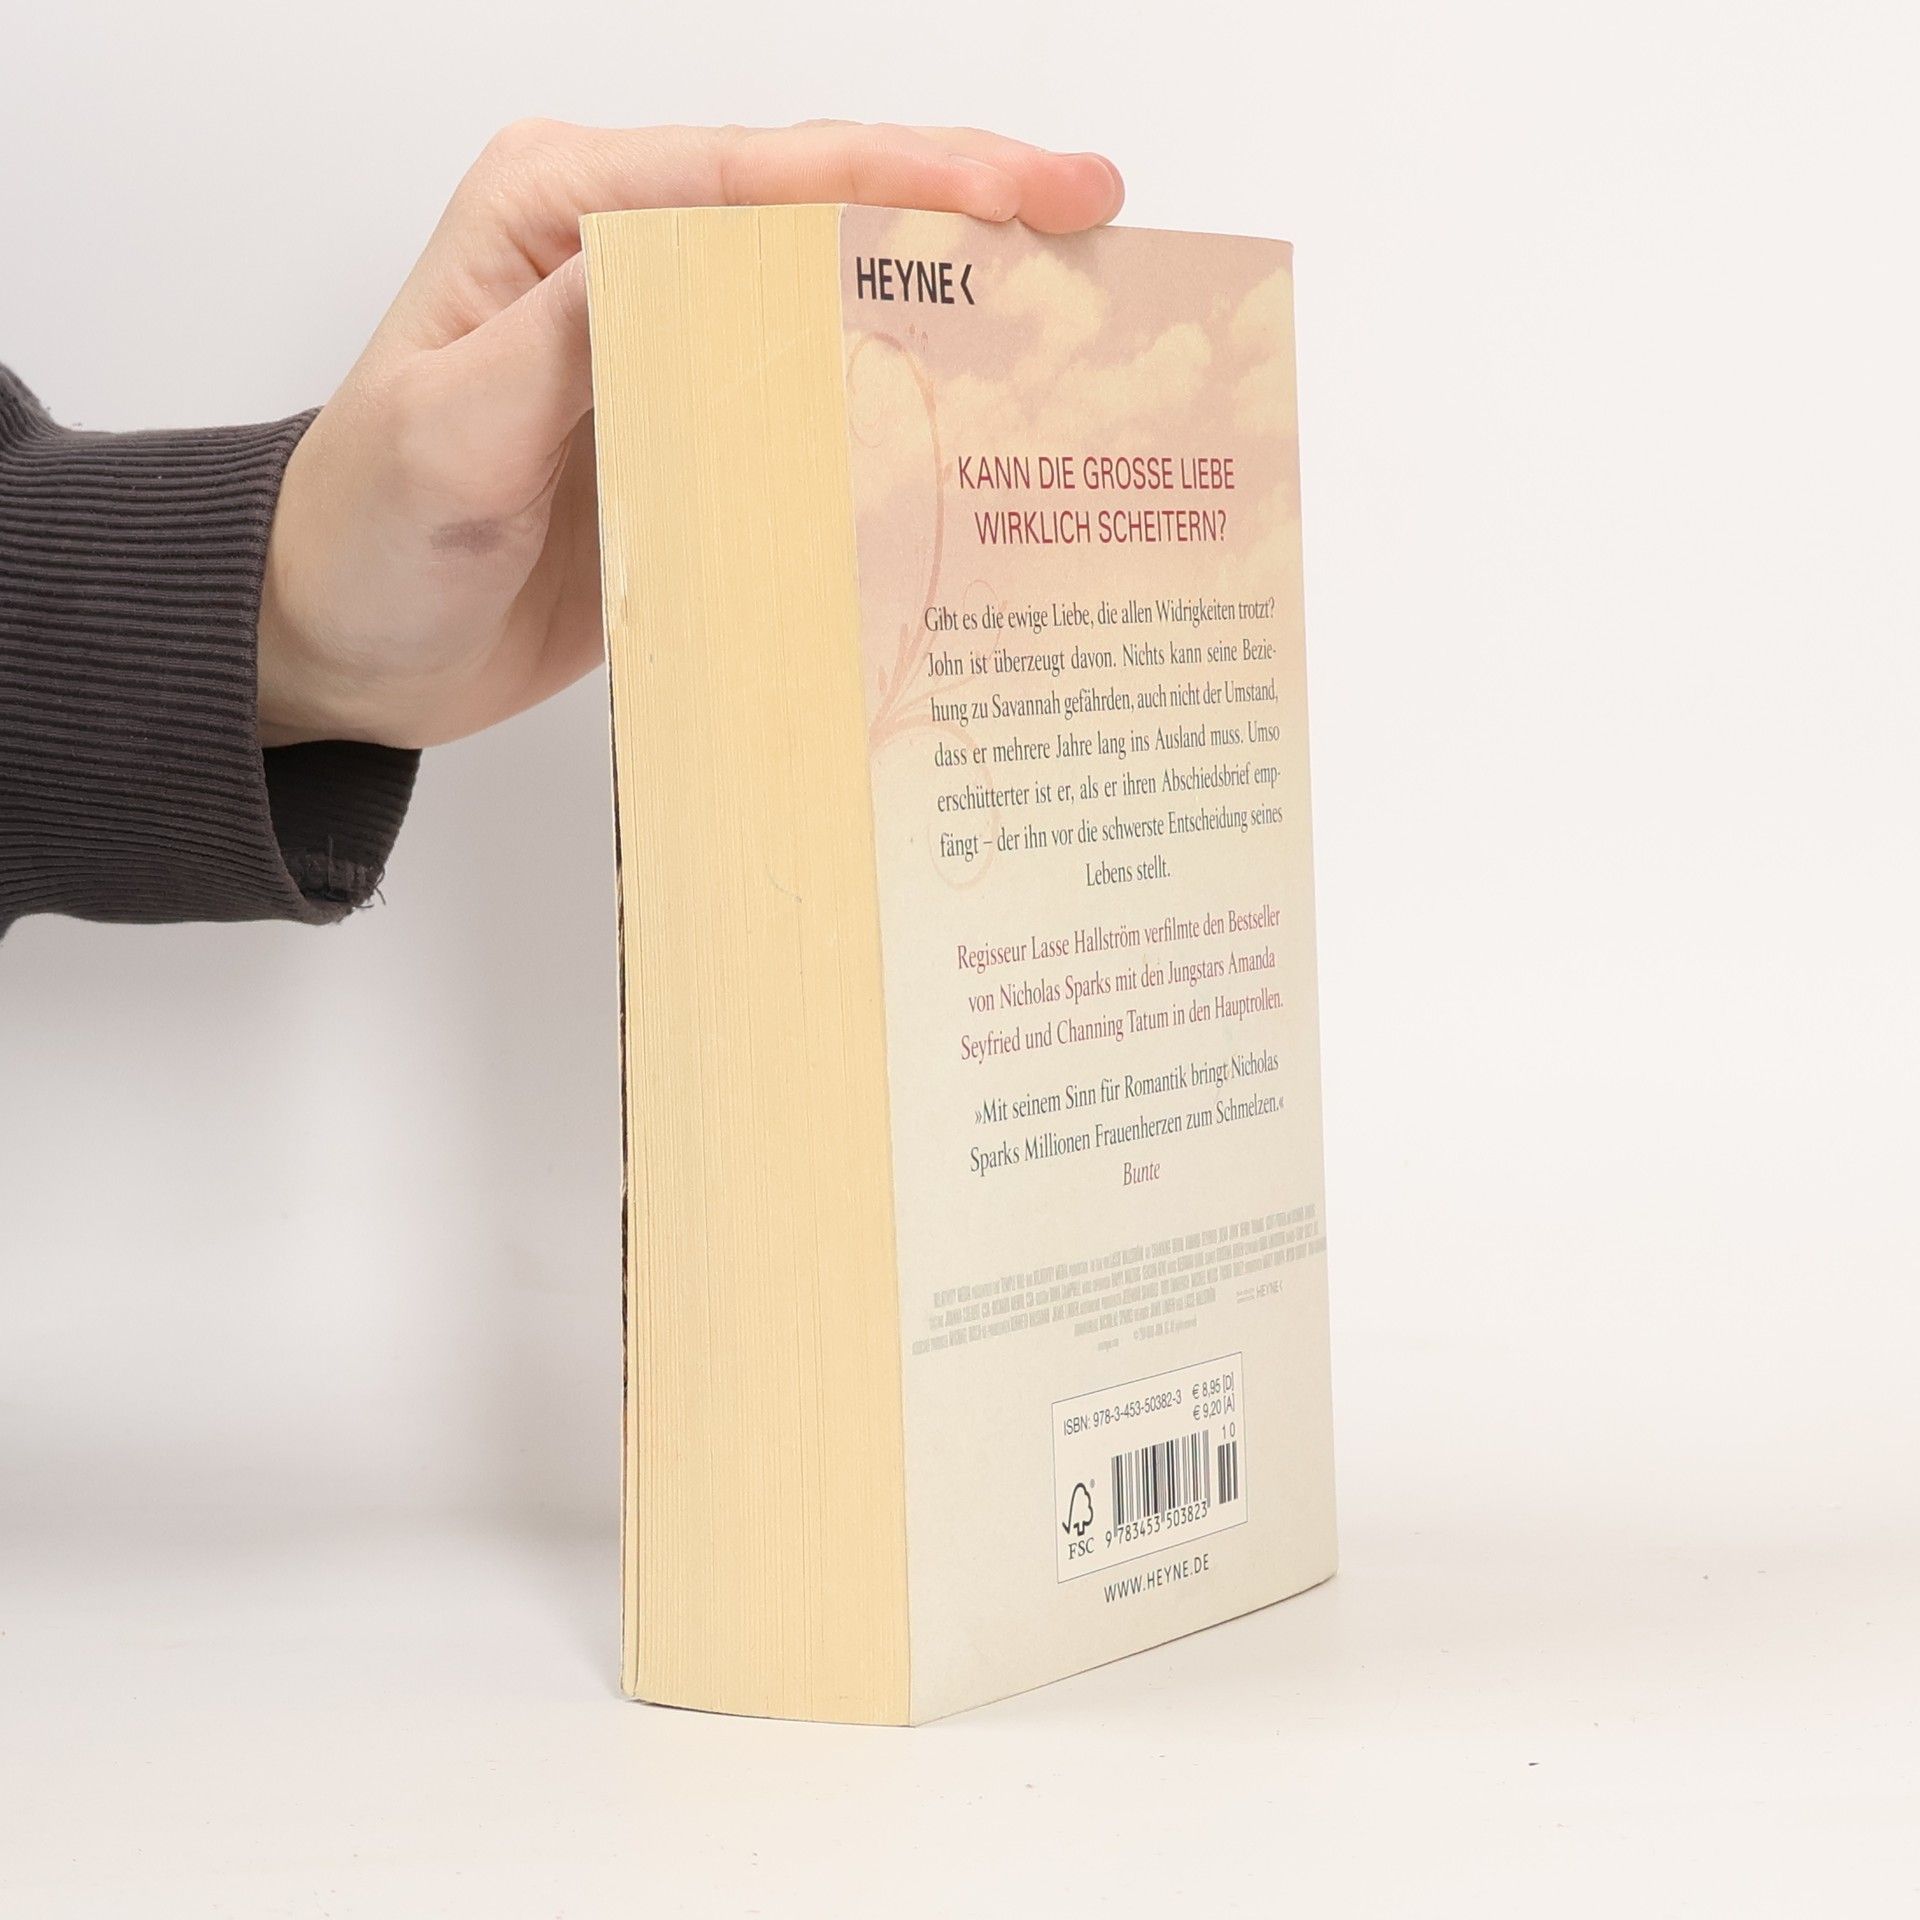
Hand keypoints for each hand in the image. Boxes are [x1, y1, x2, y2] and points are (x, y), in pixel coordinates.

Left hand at [256, 120, 1125, 749]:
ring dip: (952, 297)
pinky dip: (900, 399)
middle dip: (962, 206)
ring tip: (1076, 301)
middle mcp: (627, 259)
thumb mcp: (448, 429)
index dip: (904, 173)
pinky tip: (979, 412)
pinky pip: (812, 402)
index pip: (758, 176)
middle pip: (819, 212)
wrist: (346, 646)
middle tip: (1095, 216)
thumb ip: (577, 336)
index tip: (1027, 188)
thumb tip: (705, 262)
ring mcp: (671, 349)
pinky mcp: (693, 436)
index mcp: (564, 213)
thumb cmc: (368, 534)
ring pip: (833, 297)